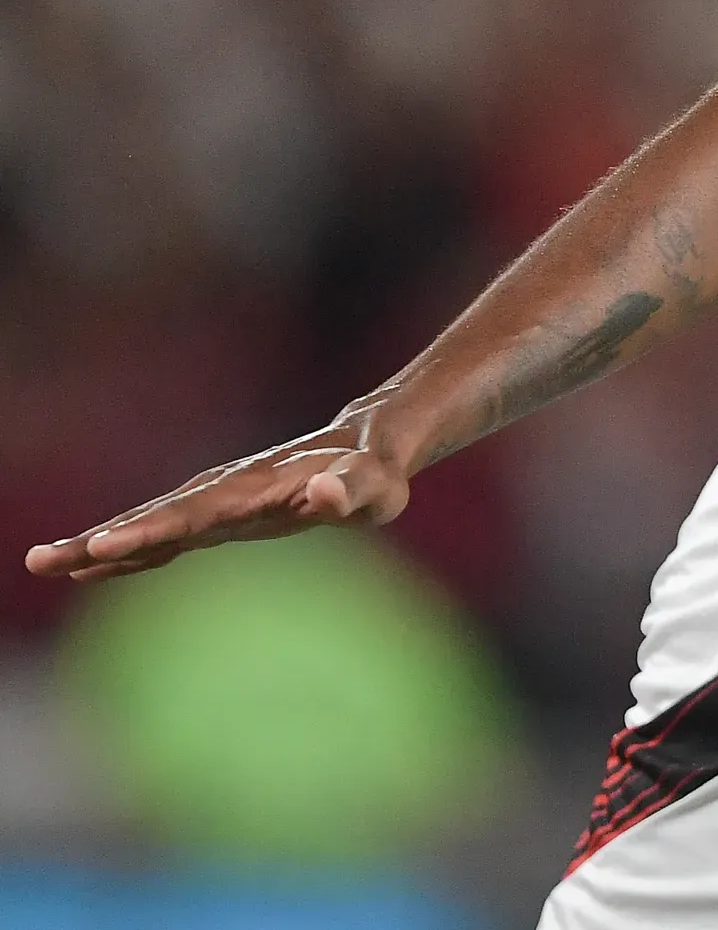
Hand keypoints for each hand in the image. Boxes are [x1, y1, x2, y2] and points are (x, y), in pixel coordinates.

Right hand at [24, 408, 412, 583]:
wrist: (365, 449)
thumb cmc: (374, 474)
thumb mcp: (374, 486)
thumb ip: (349, 490)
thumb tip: (324, 493)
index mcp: (253, 488)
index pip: (193, 513)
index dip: (148, 531)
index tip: (102, 544)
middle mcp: (224, 493)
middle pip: (155, 518)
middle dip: (101, 539)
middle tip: (43, 559)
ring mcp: (217, 504)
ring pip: (150, 525)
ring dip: (98, 544)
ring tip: (44, 562)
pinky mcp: (218, 518)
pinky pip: (164, 537)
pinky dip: (127, 551)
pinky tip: (91, 569)